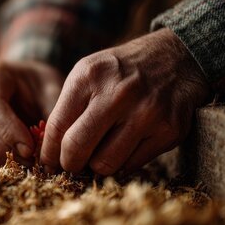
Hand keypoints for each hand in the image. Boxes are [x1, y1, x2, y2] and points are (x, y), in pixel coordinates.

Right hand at [0, 58, 62, 163]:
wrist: (29, 82)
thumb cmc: (41, 84)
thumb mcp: (52, 90)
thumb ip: (51, 115)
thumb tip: (47, 149)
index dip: (8, 131)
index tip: (30, 149)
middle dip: (1, 149)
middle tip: (29, 161)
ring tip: (26, 162)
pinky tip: (17, 161)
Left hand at [40, 28, 210, 174]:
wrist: (177, 58)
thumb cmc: (121, 72)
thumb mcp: (89, 73)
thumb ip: (67, 108)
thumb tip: (51, 153)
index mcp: (90, 76)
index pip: (57, 127)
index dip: (48, 152)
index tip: (47, 163)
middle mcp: (118, 94)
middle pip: (77, 149)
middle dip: (68, 164)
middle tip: (71, 165)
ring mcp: (146, 114)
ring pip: (105, 164)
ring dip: (97, 166)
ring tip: (99, 154)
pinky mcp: (169, 132)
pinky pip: (132, 166)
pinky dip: (123, 163)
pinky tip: (124, 147)